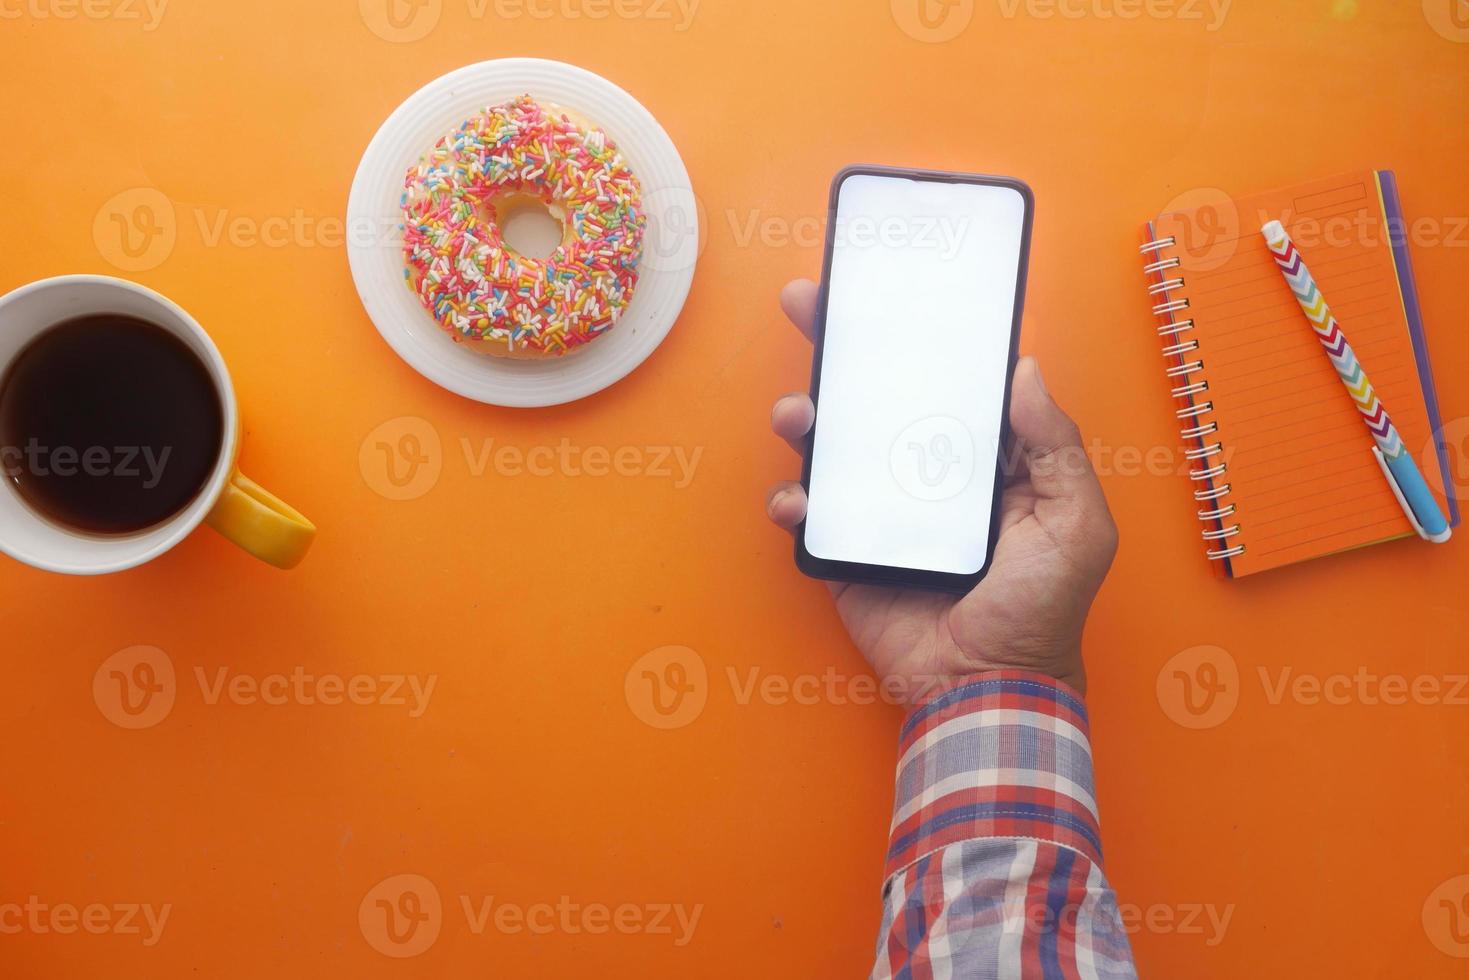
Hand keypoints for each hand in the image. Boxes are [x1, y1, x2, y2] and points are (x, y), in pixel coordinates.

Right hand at [766, 280, 1117, 701]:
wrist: (985, 690)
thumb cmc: (1042, 611)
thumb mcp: (1076, 524)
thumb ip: (1056, 447)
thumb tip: (1024, 369)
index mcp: (986, 461)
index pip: (948, 383)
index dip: (920, 337)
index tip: (889, 291)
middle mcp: (929, 476)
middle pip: (878, 398)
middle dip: (839, 348)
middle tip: (809, 306)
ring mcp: (883, 513)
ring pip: (833, 447)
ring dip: (805, 419)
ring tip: (797, 415)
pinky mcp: (846, 553)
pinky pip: (808, 516)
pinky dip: (792, 503)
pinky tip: (797, 502)